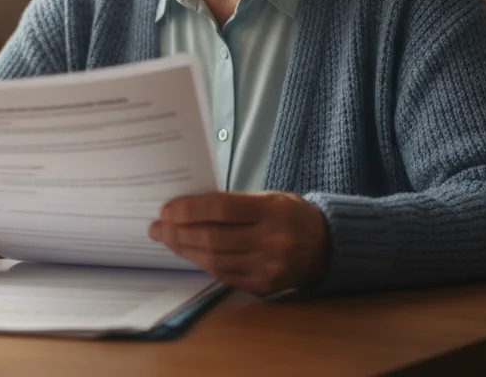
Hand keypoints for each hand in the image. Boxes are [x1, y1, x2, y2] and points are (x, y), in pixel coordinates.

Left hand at [149, 192, 327, 295]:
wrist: (327, 247)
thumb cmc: (292, 215)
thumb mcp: (269, 198)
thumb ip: (234, 203)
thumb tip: (188, 208)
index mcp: (272, 211)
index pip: (221, 208)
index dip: (189, 209)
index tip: (167, 209)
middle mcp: (271, 241)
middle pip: (213, 238)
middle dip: (178, 232)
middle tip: (157, 227)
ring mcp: (268, 267)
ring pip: (214, 261)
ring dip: (185, 250)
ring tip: (168, 240)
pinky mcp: (264, 287)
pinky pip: (224, 276)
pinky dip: (203, 264)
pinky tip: (190, 253)